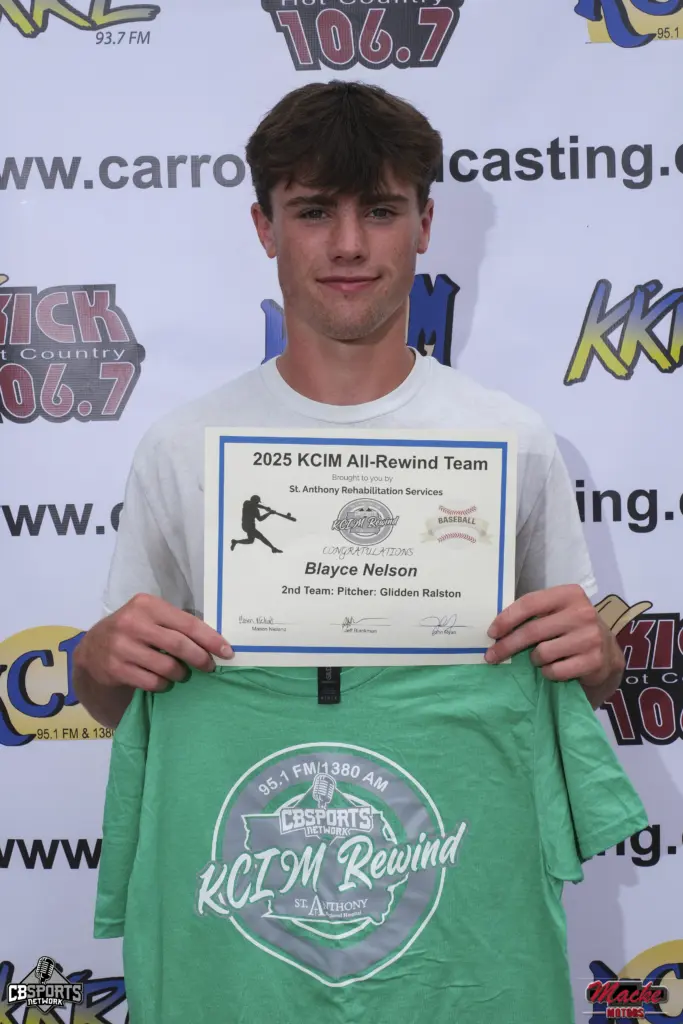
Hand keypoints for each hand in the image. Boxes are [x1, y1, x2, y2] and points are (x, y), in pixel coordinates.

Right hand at [74, 593, 233, 692]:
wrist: (93, 647)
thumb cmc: (132, 629)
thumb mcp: (150, 616)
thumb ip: (175, 624)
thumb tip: (213, 641)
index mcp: (147, 605)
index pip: (188, 623)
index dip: (211, 639)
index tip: (227, 652)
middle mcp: (133, 623)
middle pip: (179, 645)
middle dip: (200, 658)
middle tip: (209, 667)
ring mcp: (122, 646)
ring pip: (167, 667)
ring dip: (180, 674)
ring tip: (181, 674)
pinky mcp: (115, 668)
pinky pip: (152, 682)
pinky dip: (163, 684)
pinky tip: (163, 681)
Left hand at [485, 584, 623, 694]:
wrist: (607, 653)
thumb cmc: (571, 629)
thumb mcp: (556, 612)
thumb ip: (533, 614)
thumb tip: (496, 629)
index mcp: (570, 594)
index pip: (530, 603)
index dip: (507, 619)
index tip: (492, 633)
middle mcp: (583, 612)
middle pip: (532, 631)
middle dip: (507, 645)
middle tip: (492, 655)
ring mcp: (590, 637)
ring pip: (542, 653)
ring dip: (534, 659)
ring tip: (539, 658)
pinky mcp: (594, 661)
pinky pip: (555, 671)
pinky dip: (548, 672)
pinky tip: (553, 668)